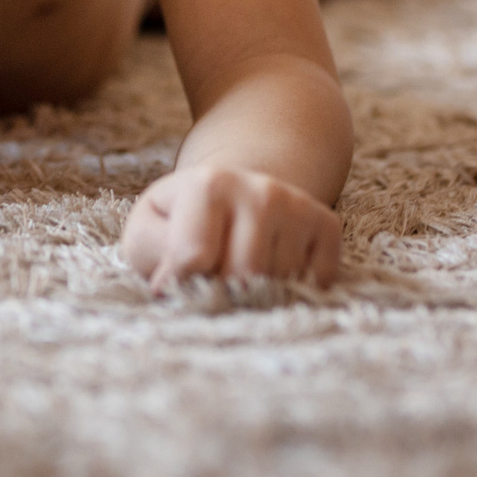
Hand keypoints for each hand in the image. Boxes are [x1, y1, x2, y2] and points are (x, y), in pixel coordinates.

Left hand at [121, 165, 340, 288]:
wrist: (234, 194)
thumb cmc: (183, 221)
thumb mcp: (150, 229)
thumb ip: (150, 255)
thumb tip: (171, 288)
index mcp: (208, 184)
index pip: (193, 258)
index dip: (179, 282)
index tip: (174, 280)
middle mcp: (260, 189)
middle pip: (243, 276)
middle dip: (222, 291)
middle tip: (211, 279)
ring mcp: (298, 205)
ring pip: (280, 283)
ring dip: (257, 292)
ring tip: (239, 270)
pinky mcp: (326, 225)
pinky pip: (315, 281)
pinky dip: (292, 289)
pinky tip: (272, 269)